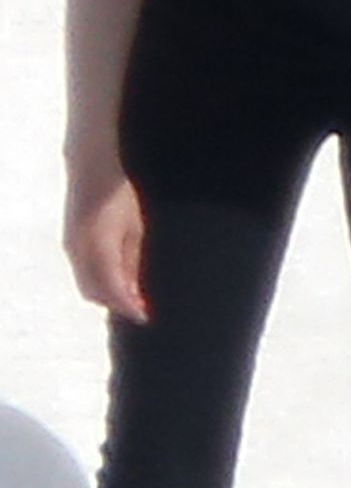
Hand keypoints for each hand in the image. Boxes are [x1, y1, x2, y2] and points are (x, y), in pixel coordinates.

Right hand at [63, 169, 148, 321]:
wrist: (92, 171)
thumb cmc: (120, 198)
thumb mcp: (134, 231)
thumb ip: (131, 262)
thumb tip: (133, 292)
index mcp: (100, 248)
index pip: (113, 289)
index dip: (129, 307)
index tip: (144, 316)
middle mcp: (80, 252)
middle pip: (96, 294)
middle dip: (118, 304)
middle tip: (140, 306)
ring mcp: (71, 249)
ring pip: (86, 287)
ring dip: (107, 296)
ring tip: (129, 295)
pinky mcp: (69, 245)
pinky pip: (82, 274)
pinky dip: (98, 283)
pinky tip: (115, 280)